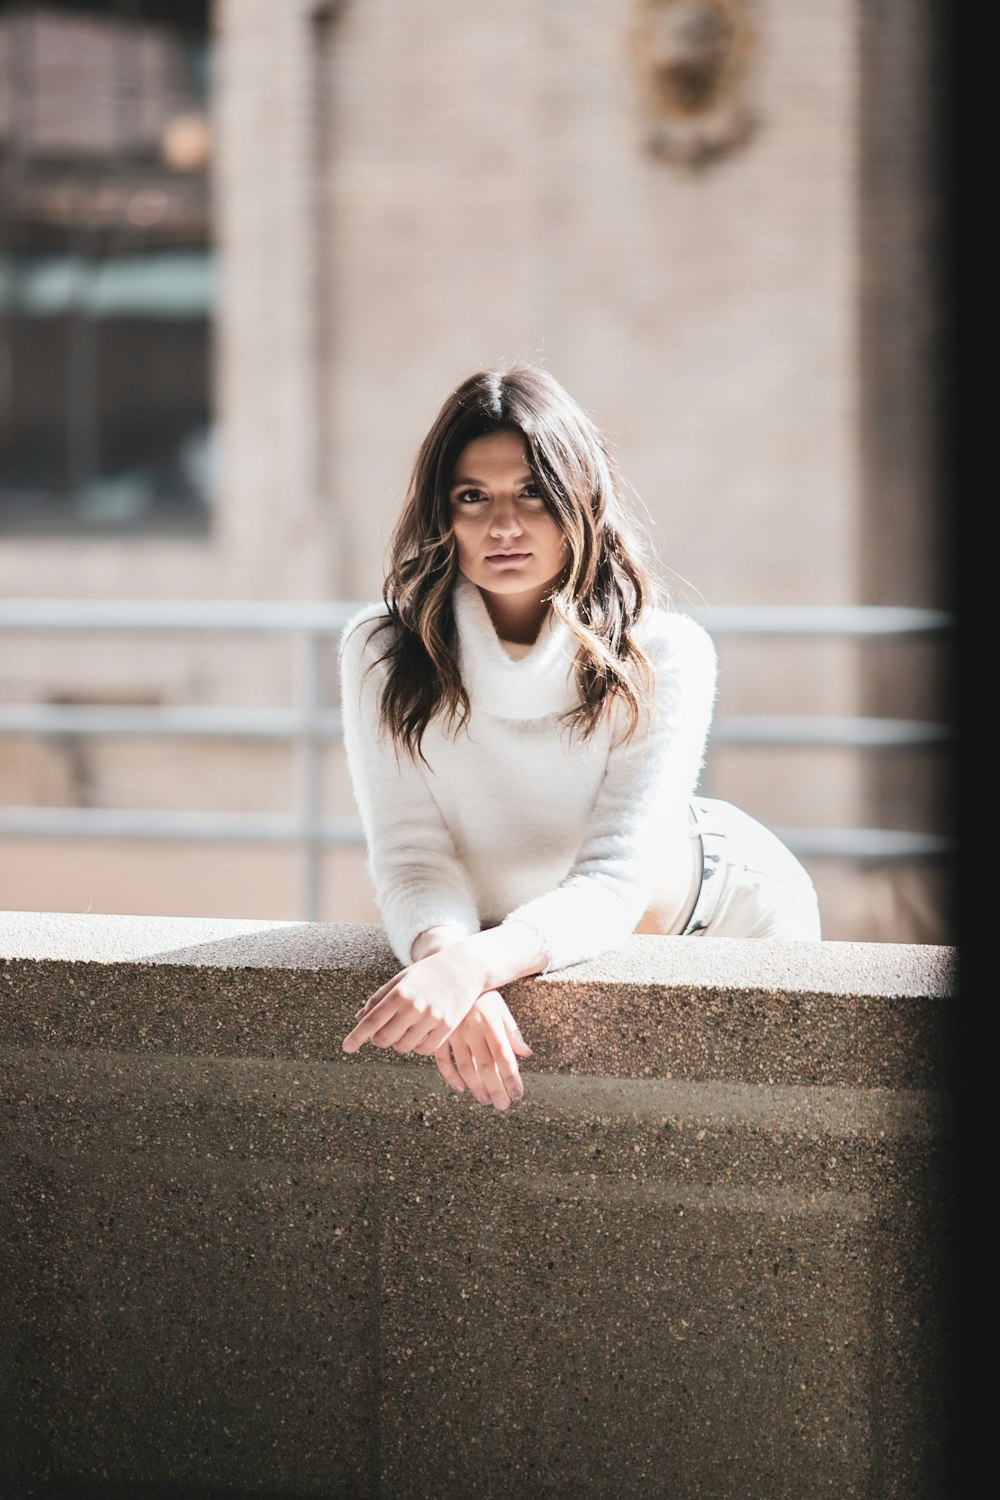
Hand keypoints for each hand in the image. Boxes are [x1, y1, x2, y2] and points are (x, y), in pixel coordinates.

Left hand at [341, 944, 486, 1056]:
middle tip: (379, 1034)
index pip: (371, 1022)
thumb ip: (379, 999)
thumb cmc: (428, 973)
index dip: (356, 1037)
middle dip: (378, 1040)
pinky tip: (418, 1034)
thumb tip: (359, 1019)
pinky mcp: (447, 1027)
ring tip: (402, 1030)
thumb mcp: (401, 979)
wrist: (464, 968)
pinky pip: (424, 1050)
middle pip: (384, 1039)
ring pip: (404, 1047)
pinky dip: (417, 1046)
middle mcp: (415, 1007)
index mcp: (400, 993)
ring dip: (398, 1043)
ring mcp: (432, 1018)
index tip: (346, 1047)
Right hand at [432, 991, 532, 1111]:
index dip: (511, 1077)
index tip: (517, 1094)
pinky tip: (460, 1089)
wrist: (450, 974)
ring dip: (476, 1087)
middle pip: (486, 1065)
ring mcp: (453, 1033)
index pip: (504, 1055)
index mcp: (490, 1020)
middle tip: (503, 1106)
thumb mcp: (499, 1007)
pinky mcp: (438, 1035)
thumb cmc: (480, 993)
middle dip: (496, 1088)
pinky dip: (451, 1077)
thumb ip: (512, 1031)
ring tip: (486, 1100)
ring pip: (466, 1066)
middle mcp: (472, 1028)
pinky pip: (443, 1061)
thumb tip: (526, 1053)